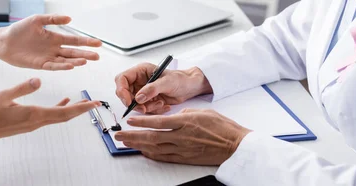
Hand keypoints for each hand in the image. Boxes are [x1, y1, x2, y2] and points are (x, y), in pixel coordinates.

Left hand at [0, 14, 102, 70]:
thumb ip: (53, 19)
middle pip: (73, 52)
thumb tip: (69, 18)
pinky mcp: (40, 65)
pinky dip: (62, 66)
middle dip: (86, 54)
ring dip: (76, 61)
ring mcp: (48, 57)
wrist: (3, 41)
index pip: (74, 41)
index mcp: (54, 38)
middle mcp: (53, 49)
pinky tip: (70, 66)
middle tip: (97, 56)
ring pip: (65, 60)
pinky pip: (53, 66)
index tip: (98, 43)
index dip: (86, 42)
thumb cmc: (19, 30)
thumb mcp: (37, 20)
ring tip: (86, 60)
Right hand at [0, 78, 100, 141]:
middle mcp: (37, 121)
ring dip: (72, 109)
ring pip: (59, 116)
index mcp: (34, 114)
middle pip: (65, 116)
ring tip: (84, 102)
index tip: (94, 104)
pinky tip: (63, 101)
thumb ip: (22, 87)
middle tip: (95, 103)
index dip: (81, 108)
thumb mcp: (5, 95)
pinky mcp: (29, 122)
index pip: (64, 112)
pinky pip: (49, 115)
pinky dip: (59, 108)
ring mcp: (34, 123)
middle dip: (81, 110)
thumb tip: (38, 79)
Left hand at [114, 108, 250, 164]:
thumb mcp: (203, 112)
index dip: (142, 122)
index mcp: (186, 121)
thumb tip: (174, 115)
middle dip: (133, 136)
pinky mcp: (185, 158)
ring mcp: (183, 149)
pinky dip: (152, 154)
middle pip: (152, 137)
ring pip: (155, 148)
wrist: (236, 145)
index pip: (158, 121)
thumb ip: (185, 113)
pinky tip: (143, 152)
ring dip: (138, 146)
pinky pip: (164, 157)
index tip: (130, 120)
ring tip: (126, 143)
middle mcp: (182, 136)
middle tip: (119, 135)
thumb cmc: (223, 128)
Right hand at [115, 63, 211, 113]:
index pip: (122, 79)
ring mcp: (143, 92)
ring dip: (147, 107)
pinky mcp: (148, 101)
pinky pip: (144, 109)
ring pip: (135, 104)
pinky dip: (153, 110)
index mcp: (140, 71)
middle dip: (134, 103)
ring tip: (160, 103)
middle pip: (125, 94)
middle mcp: (139, 81)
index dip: (122, 91)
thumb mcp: (167, 82)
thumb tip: (138, 98)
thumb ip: (151, 89)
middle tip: (144, 108)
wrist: (190, 87)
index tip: (128, 101)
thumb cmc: (181, 79)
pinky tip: (163, 105)